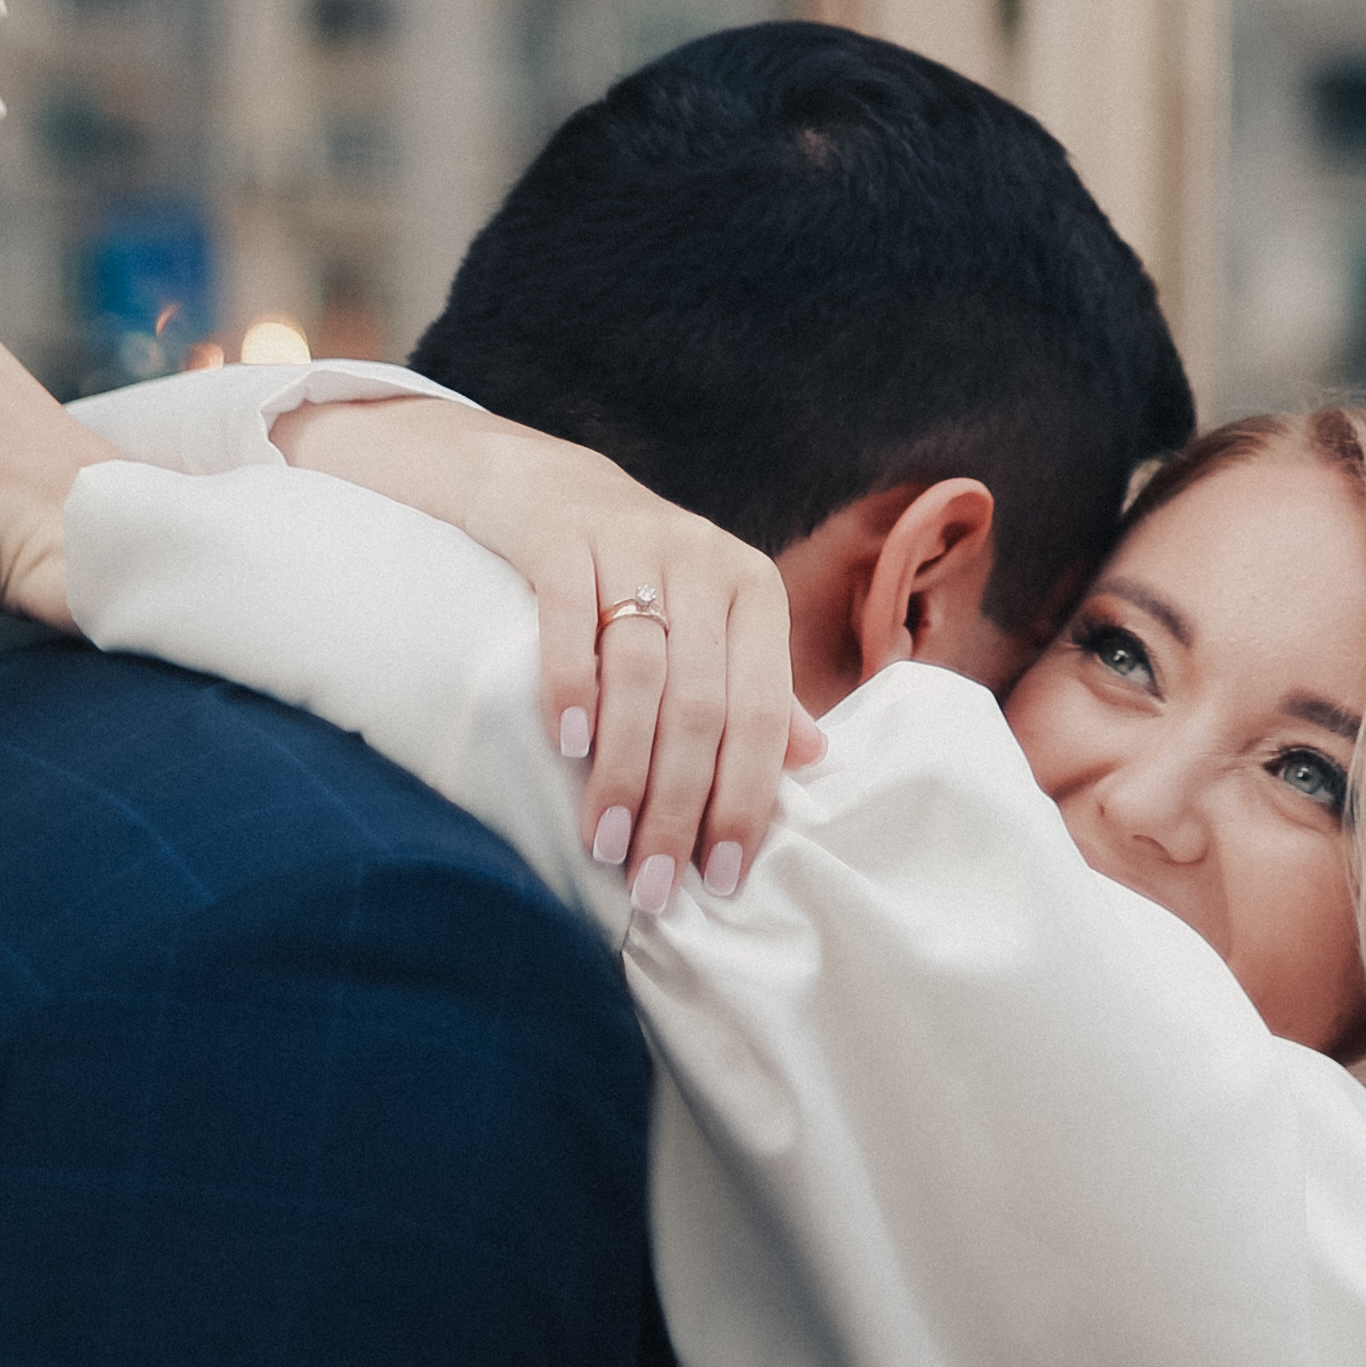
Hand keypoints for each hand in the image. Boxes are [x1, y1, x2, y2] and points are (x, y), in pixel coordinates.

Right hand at [272, 394, 822, 901]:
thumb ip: (755, 689)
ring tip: (603, 839)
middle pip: (700, 705)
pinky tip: (568, 744)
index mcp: (756, 593)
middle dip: (676, 804)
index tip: (721, 876)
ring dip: (622, 767)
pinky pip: (570, 615)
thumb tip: (813, 761)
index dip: (746, 799)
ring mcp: (634, 540)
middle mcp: (706, 561)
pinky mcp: (564, 533)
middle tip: (650, 881)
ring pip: (640, 671)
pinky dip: (572, 684)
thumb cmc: (642, 578)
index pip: (763, 713)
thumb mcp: (711, 624)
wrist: (552, 485)